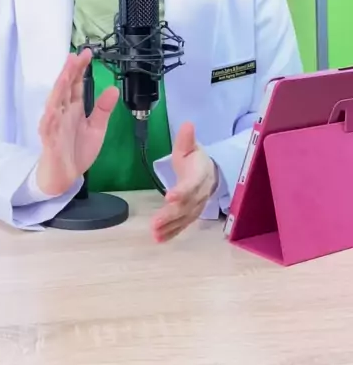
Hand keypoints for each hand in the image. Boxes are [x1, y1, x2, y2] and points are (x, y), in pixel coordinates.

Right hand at [36, 48, 118, 196]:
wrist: (64, 178)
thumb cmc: (77, 151)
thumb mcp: (96, 128)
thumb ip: (103, 109)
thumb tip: (113, 89)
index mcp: (73, 108)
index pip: (75, 84)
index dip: (80, 68)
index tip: (87, 53)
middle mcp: (62, 113)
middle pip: (64, 88)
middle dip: (69, 72)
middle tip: (75, 56)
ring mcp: (54, 126)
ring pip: (54, 103)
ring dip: (58, 89)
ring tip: (64, 76)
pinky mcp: (49, 142)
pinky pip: (48, 128)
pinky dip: (50, 118)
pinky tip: (53, 108)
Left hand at [151, 122, 217, 242]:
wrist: (210, 172)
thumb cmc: (195, 158)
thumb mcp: (190, 146)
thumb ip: (186, 139)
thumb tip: (187, 124)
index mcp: (200, 174)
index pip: (192, 184)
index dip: (182, 191)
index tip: (170, 196)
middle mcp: (200, 194)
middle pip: (186, 206)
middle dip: (171, 215)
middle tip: (155, 223)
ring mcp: (197, 206)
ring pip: (184, 219)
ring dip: (169, 227)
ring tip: (154, 233)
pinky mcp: (191, 215)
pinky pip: (182, 225)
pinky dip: (171, 233)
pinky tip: (159, 239)